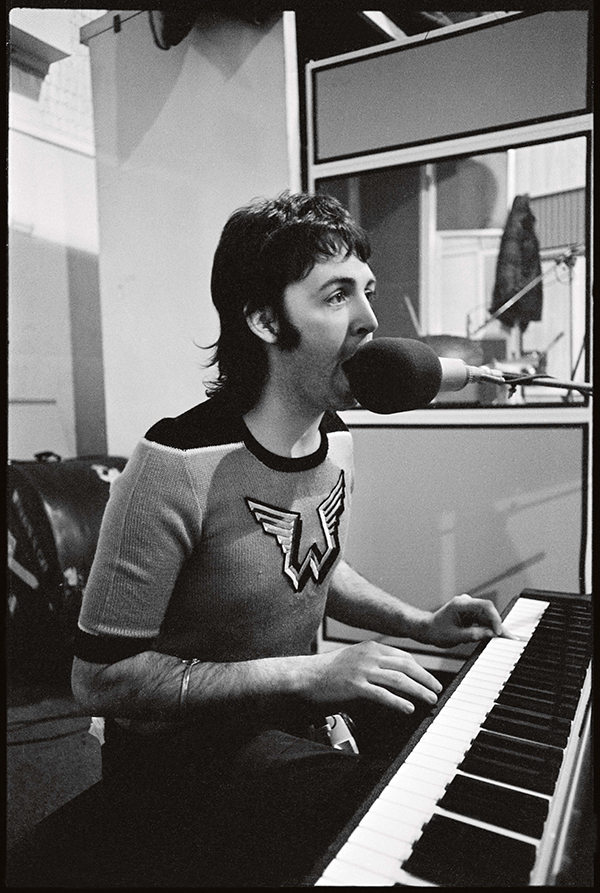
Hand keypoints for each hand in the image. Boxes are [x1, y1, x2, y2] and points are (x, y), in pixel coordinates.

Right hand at [309, 640, 442, 714]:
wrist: (304, 677)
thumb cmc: (328, 672)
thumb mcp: (354, 661)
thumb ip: (374, 666)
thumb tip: (396, 679)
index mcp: (370, 648)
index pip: (403, 657)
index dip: (420, 669)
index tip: (429, 679)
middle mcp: (369, 656)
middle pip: (406, 667)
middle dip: (426, 679)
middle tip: (437, 690)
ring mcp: (362, 670)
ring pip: (399, 680)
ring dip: (419, 691)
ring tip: (430, 700)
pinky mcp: (355, 687)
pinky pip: (383, 695)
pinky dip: (399, 703)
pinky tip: (409, 709)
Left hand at [424, 593, 512, 646]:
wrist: (427, 629)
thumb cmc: (437, 631)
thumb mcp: (456, 636)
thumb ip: (474, 635)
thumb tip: (491, 634)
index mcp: (461, 604)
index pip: (485, 606)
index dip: (495, 618)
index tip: (498, 632)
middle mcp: (466, 603)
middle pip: (488, 612)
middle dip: (498, 626)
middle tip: (509, 638)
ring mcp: (468, 608)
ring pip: (487, 617)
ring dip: (493, 628)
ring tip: (504, 639)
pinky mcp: (470, 614)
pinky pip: (482, 620)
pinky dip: (488, 628)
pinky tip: (494, 636)